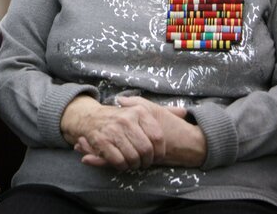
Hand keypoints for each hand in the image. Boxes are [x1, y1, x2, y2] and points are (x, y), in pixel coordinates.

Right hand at [74, 96, 205, 168]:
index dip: (159, 152)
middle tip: (143, 162)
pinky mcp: (101, 141)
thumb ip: (163, 111)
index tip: (156, 156)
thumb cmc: (121, 117)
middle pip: (146, 150)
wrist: (91, 118)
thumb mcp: (141, 109)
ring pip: (133, 157)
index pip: (157, 137)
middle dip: (146, 161)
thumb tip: (185, 112)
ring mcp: (113, 130)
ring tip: (133, 163)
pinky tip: (122, 162)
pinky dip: (122, 166)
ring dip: (134, 164)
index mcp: (139, 111)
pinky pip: (118, 161)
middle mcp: (126, 119)